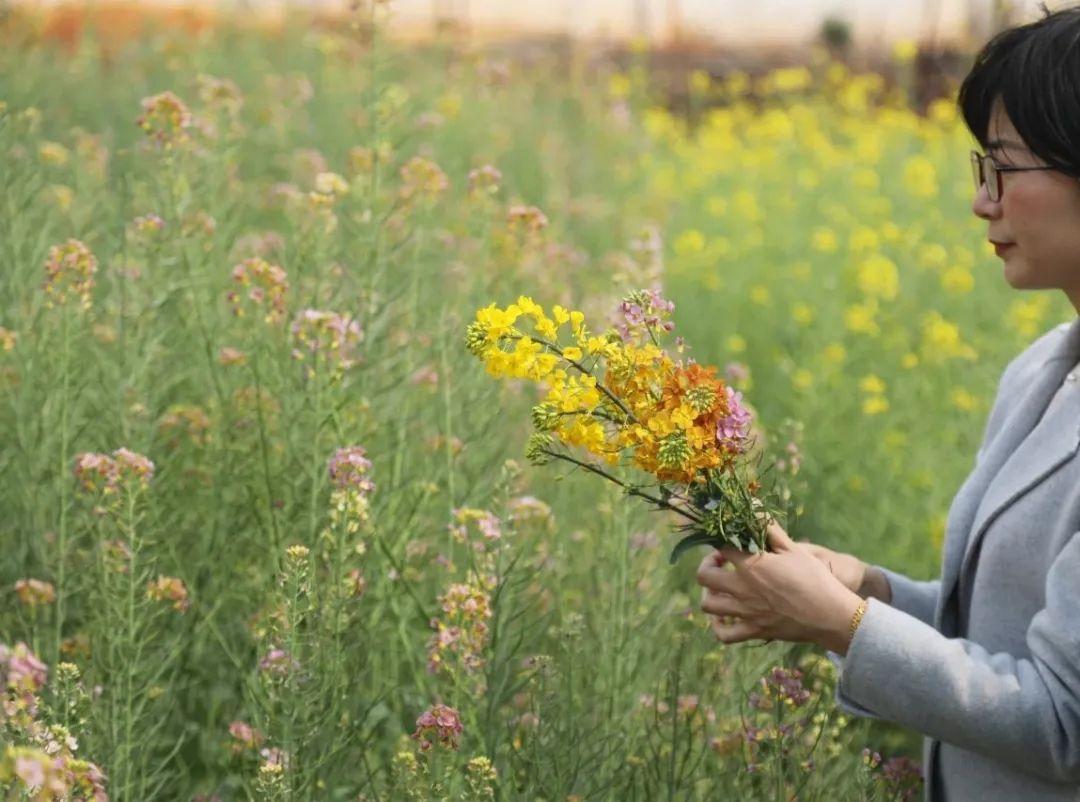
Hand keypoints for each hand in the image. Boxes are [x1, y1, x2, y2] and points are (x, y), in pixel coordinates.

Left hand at [696, 520, 863, 653]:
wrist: (830, 614)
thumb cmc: (814, 577)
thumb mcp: (793, 548)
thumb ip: (769, 528)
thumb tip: (753, 506)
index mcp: (751, 565)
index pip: (720, 546)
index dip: (720, 540)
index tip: (729, 540)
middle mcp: (742, 589)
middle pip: (704, 576)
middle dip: (707, 565)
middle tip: (721, 562)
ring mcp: (746, 612)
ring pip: (709, 605)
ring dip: (710, 594)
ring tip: (721, 587)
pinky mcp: (755, 631)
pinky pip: (724, 635)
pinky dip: (718, 627)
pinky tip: (723, 618)